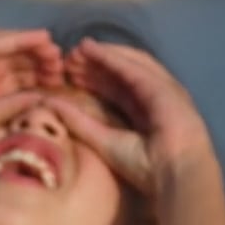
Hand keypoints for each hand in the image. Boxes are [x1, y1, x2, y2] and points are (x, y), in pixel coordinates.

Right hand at [0, 29, 63, 160]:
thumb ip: (7, 109)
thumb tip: (40, 99)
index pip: (14, 88)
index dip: (38, 85)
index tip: (63, 88)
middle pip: (14, 67)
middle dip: (40, 66)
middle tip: (65, 67)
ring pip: (8, 52)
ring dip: (33, 50)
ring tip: (56, 51)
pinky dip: (18, 39)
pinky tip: (40, 38)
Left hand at [47, 38, 213, 197]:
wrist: (175, 174)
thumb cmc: (145, 167)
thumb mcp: (104, 141)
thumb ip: (79, 122)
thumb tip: (49, 104)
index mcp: (145, 113)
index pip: (116, 88)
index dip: (93, 79)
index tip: (68, 74)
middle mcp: (155, 97)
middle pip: (121, 73)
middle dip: (95, 64)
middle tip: (68, 59)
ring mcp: (162, 88)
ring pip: (127, 63)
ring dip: (101, 55)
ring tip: (76, 50)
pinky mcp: (163, 86)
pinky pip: (133, 67)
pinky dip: (111, 57)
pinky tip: (90, 50)